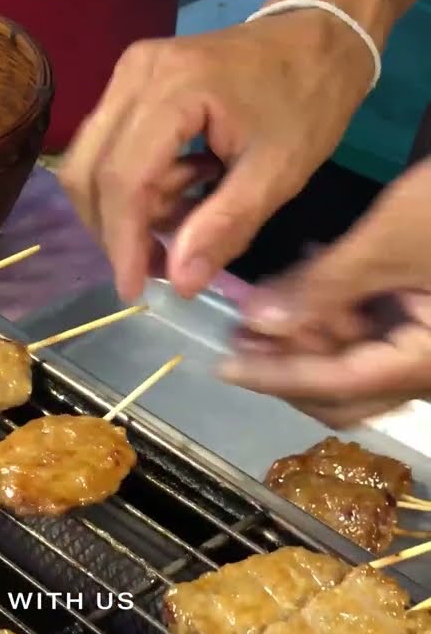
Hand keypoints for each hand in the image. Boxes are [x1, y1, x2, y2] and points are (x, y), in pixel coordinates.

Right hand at [58, 11, 372, 300]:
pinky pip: (104, 149)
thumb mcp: (279, 172)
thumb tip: (179, 284)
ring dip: (125, 208)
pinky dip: (132, 185)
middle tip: (161, 261)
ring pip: (89, 164)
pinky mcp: (126, 82)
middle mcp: (135, 76)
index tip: (134, 289)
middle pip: (89, 172)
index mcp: (175, 90)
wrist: (317, 37)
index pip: (124, 178)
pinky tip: (180, 187)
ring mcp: (125, 75)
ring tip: (186, 212)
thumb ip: (225, 227)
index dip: (123, 241)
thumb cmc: (308, 101)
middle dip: (116, 229)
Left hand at [218, 160, 430, 426]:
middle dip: (290, 361)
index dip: (274, 377)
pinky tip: (317, 273)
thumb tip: (258, 323)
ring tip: (270, 292)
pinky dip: (345, 313)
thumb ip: (321, 289)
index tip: (222, 365)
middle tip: (241, 328)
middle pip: (349, 391)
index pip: (335, 386)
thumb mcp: (390, 242)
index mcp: (428, 364)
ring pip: (363, 362)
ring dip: (312, 332)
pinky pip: (384, 333)